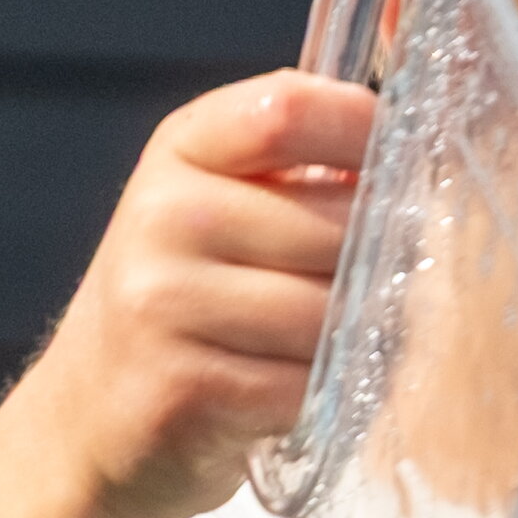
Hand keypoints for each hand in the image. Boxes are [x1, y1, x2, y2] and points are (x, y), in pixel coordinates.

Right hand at [8, 69, 359, 517]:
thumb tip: (424, 160)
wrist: (92, 409)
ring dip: (350, 339)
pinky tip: (288, 389)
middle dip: (371, 263)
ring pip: (329, 314)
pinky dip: (318, 394)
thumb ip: (306, 166)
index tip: (393, 168)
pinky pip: (305, 386)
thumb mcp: (224, 200)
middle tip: (358, 287)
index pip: (289, 108)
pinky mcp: (183, 389)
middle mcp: (165, 216)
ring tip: (320, 343)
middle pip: (336, 226)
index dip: (363, 132)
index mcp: (182, 149)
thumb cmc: (191, 294)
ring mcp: (164, 303)